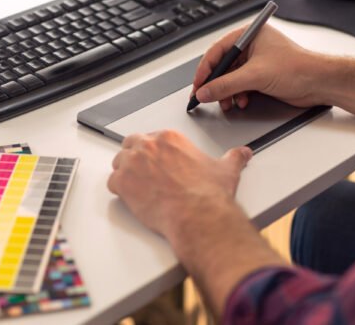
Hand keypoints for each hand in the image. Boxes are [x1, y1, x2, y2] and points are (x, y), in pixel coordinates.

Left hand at [108, 130, 252, 239]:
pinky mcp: (123, 183)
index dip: (152, 151)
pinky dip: (119, 190)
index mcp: (170, 138)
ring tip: (137, 187)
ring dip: (124, 173)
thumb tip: (242, 154)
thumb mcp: (226, 170)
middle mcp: (149, 146)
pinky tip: (131, 198)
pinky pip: (112, 182)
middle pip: (130, 145)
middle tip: (144, 173)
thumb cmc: (209, 194)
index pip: (151, 137)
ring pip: (118, 163)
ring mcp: (133, 163)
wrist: (199, 215)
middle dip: (134, 157)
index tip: (158, 162)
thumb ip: (233, 158)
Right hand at [192, 24, 325, 110]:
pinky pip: (242, 85)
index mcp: (249, 35)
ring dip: (227, 92)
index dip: (205, 69)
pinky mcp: (262, 75)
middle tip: (206, 97)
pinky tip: (242, 101)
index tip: (198, 85)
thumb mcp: (255, 76)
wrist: (319, 82)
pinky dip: (239, 94)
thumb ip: (226, 84)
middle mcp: (252, 46)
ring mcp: (257, 61)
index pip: (218, 50)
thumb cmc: (297, 68)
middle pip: (223, 65)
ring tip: (227, 103)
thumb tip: (205, 91)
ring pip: (232, 77)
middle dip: (216, 83)